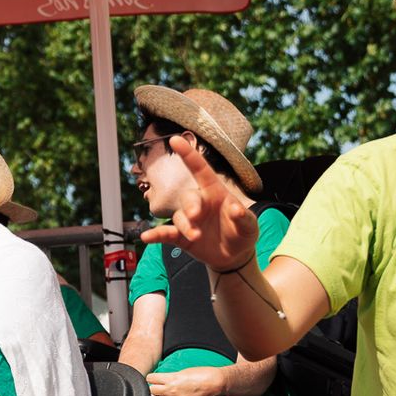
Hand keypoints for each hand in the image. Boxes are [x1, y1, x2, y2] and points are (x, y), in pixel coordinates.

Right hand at [138, 135, 258, 271]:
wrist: (234, 256)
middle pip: (187, 197)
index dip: (188, 154)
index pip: (200, 170)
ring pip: (179, 217)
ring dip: (185, 226)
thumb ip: (244, 218)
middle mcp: (199, 203)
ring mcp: (189, 220)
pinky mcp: (181, 237)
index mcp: (215, 193)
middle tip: (195, 215)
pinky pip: (165, 234)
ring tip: (196, 236)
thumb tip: (235, 209)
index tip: (175, 139)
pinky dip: (155, 235)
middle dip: (190, 205)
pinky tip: (146, 237)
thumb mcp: (249, 226)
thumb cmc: (243, 233)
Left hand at [145, 366, 228, 395]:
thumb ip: (171, 377)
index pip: (151, 379)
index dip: (151, 378)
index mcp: (171, 379)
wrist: (216, 384)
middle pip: (153, 391)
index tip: (153, 378)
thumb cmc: (202, 374)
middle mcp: (172, 391)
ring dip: (165, 395)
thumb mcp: (183, 372)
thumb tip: (164, 380)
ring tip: (174, 390)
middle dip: (155, 387)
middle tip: (160, 385)